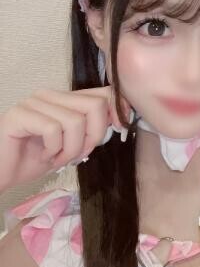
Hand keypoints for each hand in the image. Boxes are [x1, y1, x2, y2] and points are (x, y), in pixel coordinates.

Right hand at [0, 86, 131, 191]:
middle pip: (95, 105)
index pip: (102, 93)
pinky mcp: (20, 115)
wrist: (0, 173)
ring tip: (57, 158)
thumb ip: (90, 130)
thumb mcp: (70, 145)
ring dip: (71, 149)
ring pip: (75, 121)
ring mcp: (33, 102)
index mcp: (64, 99)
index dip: (117, 110)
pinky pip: (53, 130)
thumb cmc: (33, 159)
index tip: (120, 129)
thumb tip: (120, 120)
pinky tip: (43, 156)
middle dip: (93, 136)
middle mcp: (50, 95)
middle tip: (78, 154)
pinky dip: (53, 150)